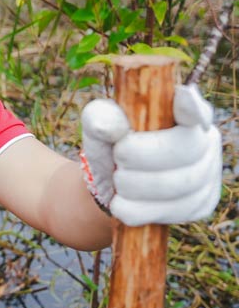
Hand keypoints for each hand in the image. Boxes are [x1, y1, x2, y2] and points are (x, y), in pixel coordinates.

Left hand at [81, 84, 221, 226]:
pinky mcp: (201, 206)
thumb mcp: (99, 127)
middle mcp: (205, 142)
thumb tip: (110, 125)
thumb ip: (101, 118)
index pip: (194, 109)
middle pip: (185, 149)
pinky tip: (121, 203)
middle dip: (140, 156)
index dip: (191, 106)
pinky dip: (135, 209)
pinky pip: (169, 212)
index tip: (182, 96)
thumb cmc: (112, 146)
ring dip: (133, 185)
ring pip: (177, 185)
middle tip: (117, 157)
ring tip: (117, 180)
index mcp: (185, 113)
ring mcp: (208, 176)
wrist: (114, 186)